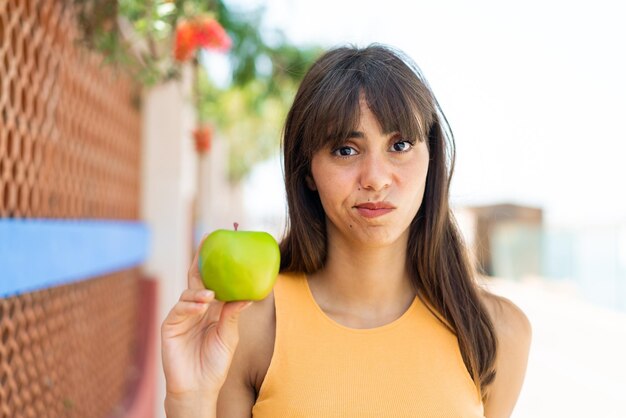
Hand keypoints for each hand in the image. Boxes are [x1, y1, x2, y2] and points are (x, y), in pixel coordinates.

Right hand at [161, 237, 252, 398]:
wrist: (198, 387)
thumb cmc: (215, 363)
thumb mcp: (229, 336)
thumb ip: (233, 315)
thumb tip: (247, 295)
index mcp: (212, 308)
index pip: (213, 280)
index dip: (216, 262)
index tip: (222, 242)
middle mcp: (196, 308)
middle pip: (196, 278)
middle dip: (200, 259)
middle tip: (207, 241)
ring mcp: (182, 315)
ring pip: (188, 292)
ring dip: (199, 291)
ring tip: (210, 295)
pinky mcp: (170, 326)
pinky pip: (179, 310)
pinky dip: (189, 306)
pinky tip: (200, 307)